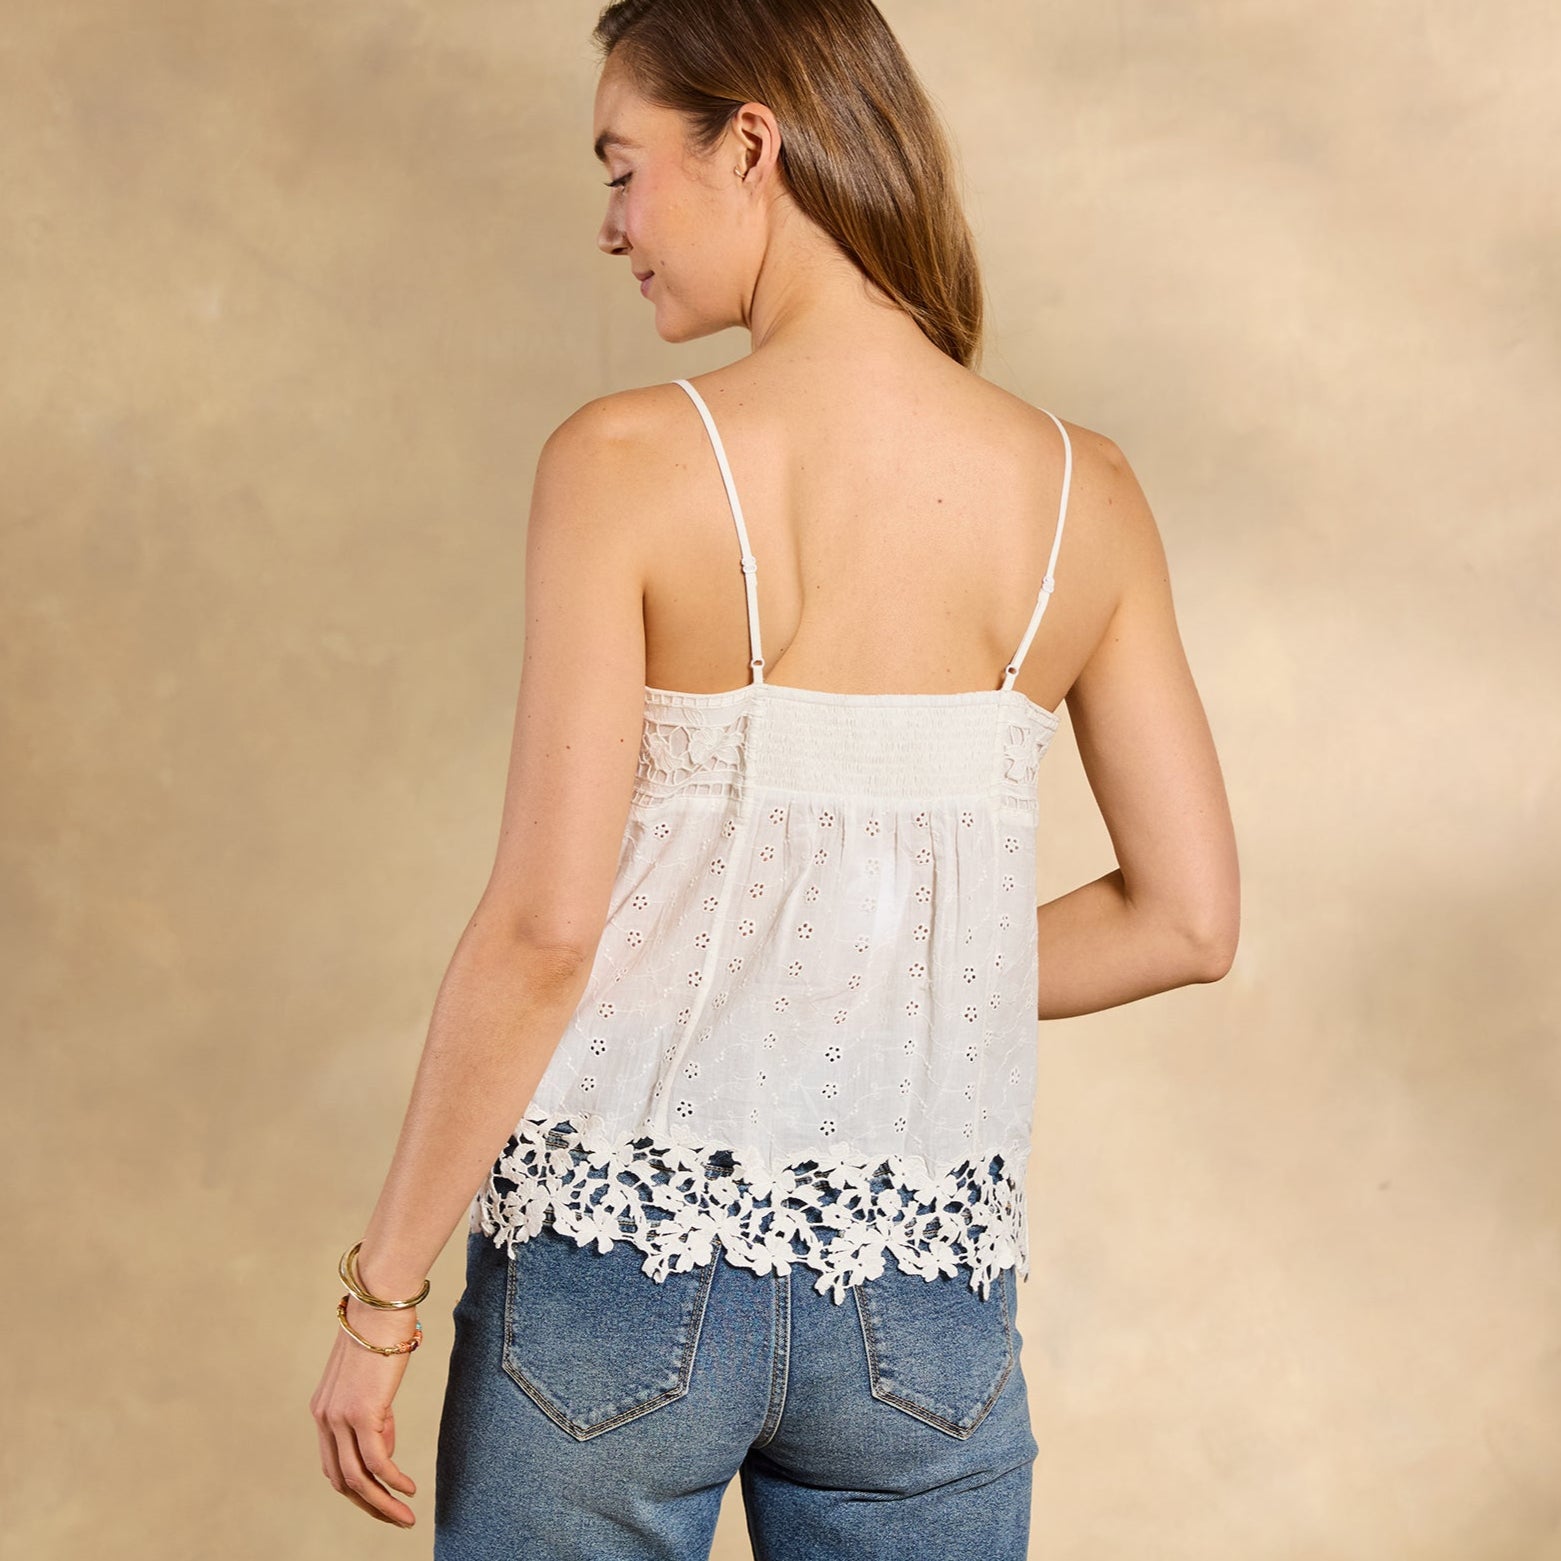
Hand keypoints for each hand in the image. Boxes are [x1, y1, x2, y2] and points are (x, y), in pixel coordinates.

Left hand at [309, 1295, 420, 1527]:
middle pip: (341, 1479)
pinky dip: (393, 1481)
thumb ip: (375, 1413)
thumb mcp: (373, 1379)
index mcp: (323, 1409)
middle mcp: (324, 1417)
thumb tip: (385, 1447)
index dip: (359, 1486)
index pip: (334, 1464)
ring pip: (358, 1478)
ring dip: (383, 1503)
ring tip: (406, 1517)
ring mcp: (340, 1416)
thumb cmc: (383, 1329)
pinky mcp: (362, 1412)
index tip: (383, 1496)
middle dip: (369, 1505)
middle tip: (395, 1519)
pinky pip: (377, 1461)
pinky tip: (410, 1489)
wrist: (381, 1300)